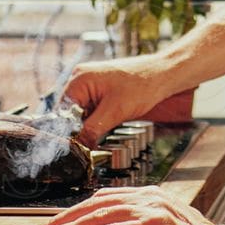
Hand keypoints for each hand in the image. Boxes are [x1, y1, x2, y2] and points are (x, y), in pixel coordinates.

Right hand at [61, 57, 181, 146]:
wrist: (163, 75)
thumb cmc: (142, 86)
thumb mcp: (114, 112)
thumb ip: (92, 129)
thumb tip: (76, 146)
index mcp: (78, 80)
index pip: (61, 112)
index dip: (68, 132)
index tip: (75, 148)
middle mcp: (80, 79)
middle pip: (69, 113)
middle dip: (78, 130)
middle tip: (88, 145)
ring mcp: (90, 84)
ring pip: (81, 113)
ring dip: (88, 126)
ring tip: (101, 133)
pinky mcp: (100, 90)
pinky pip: (91, 109)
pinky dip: (96, 120)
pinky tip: (106, 125)